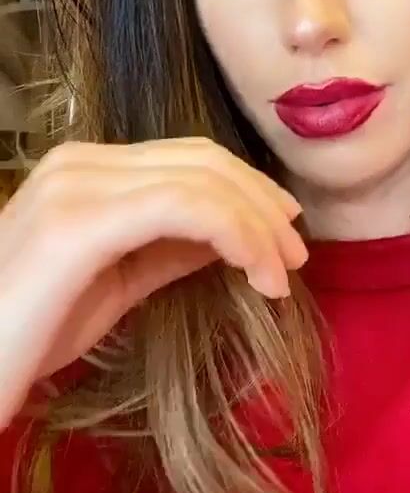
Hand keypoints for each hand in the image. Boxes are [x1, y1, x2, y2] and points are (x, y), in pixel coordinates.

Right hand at [0, 137, 306, 428]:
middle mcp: (82, 162)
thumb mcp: (118, 282)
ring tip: (282, 274)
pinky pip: (185, 208)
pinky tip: (257, 273)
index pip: (191, 158)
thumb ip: (172, 248)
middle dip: (262, 204)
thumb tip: (237, 233)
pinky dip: (236, 235)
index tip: (285, 231)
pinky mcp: (80, 222)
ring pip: (202, 180)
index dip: (248, 188)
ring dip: (257, 225)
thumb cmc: (28, 334)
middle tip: (297, 255)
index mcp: (88, 168)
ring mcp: (78, 185)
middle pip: (204, 160)